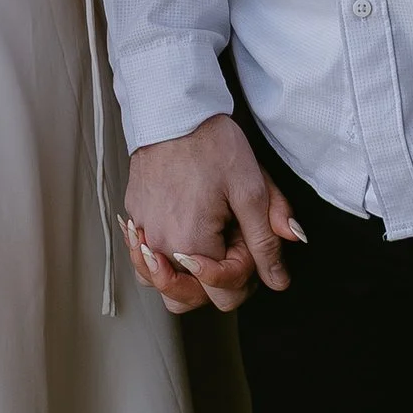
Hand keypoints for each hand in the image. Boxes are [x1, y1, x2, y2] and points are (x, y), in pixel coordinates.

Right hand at [122, 115, 302, 314]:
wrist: (173, 112)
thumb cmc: (212, 145)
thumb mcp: (252, 190)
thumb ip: (266, 240)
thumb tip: (278, 280)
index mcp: (192, 245)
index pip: (224, 295)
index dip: (244, 272)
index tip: (244, 237)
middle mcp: (160, 248)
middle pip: (187, 300)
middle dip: (212, 282)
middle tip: (227, 242)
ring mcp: (143, 234)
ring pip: (161, 284)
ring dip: (184, 275)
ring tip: (203, 239)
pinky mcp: (134, 218)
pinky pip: (146, 256)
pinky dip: (163, 253)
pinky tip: (180, 227)